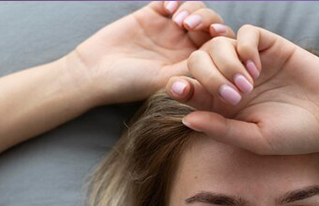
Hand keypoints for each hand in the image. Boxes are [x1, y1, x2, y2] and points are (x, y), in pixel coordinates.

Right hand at [64, 1, 234, 105]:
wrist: (95, 73)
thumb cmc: (130, 84)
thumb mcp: (166, 80)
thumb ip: (192, 68)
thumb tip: (220, 58)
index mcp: (192, 63)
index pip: (218, 45)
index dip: (222, 37)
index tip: (217, 34)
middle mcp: (183, 45)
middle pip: (209, 23)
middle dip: (207, 20)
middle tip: (193, 26)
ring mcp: (167, 28)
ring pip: (194, 9)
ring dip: (192, 9)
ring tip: (179, 20)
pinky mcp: (151, 14)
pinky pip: (171, 0)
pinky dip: (175, 0)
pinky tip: (168, 9)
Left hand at [165, 25, 318, 154]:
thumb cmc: (295, 136)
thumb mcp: (255, 140)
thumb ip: (221, 129)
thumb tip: (185, 119)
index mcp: (223, 106)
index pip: (191, 89)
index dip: (180, 87)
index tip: (180, 89)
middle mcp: (232, 80)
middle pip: (199, 61)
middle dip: (207, 76)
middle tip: (232, 96)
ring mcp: (251, 62)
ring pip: (219, 44)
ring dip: (226, 63)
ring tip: (247, 86)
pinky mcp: (270, 46)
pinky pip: (246, 33)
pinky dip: (245, 46)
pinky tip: (256, 67)